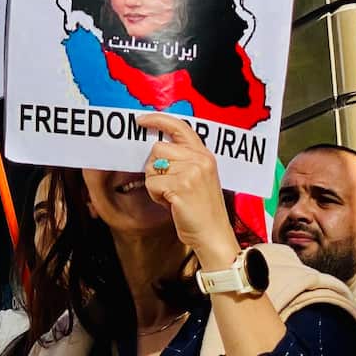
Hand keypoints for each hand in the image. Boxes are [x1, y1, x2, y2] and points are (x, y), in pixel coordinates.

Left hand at [138, 112, 238, 267]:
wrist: (214, 236)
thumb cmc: (202, 210)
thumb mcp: (199, 177)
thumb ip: (183, 159)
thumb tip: (155, 147)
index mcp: (205, 155)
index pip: (179, 126)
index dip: (158, 120)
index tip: (141, 120)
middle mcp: (200, 160)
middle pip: (158, 148)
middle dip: (154, 167)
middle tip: (169, 186)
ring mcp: (191, 172)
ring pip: (152, 166)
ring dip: (155, 183)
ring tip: (172, 196)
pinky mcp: (181, 186)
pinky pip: (151, 183)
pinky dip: (155, 195)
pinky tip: (171, 204)